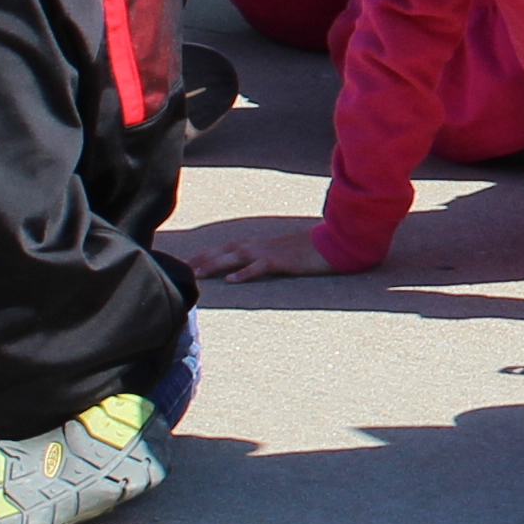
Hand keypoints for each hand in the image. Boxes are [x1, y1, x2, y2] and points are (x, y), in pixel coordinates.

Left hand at [179, 222, 348, 283]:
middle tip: (183, 268)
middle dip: (204, 258)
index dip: (210, 252)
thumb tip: (265, 264)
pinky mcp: (285, 260)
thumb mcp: (291, 252)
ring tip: (198, 274)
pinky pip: (261, 266)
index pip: (231, 246)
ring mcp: (274, 251)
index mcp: (265, 244)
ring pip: (238, 256)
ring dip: (216, 264)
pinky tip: (232, 280)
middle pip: (228, 249)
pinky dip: (245, 272)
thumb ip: (276, 256)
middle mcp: (264, 245)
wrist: (340, 242)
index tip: (190, 260)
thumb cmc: (317, 249)